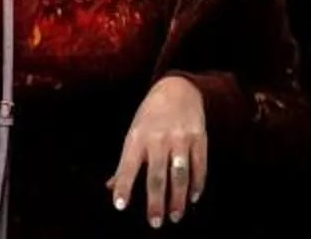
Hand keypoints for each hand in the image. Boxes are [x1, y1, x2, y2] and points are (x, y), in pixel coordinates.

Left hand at [111, 74, 208, 225]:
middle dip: (156, 201)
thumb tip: (111, 188)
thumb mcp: (133, 134)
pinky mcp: (199, 138)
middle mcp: (158, 138)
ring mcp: (180, 138)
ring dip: (178, 198)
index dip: (123, 185)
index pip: (127, 166)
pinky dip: (197, 184)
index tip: (120, 205)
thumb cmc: (150, 117)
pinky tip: (192, 197)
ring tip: (175, 216)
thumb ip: (124, 163)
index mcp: (137, 138)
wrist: (177, 89)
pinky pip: (200, 165)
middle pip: (156, 175)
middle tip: (155, 222)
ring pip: (179, 174)